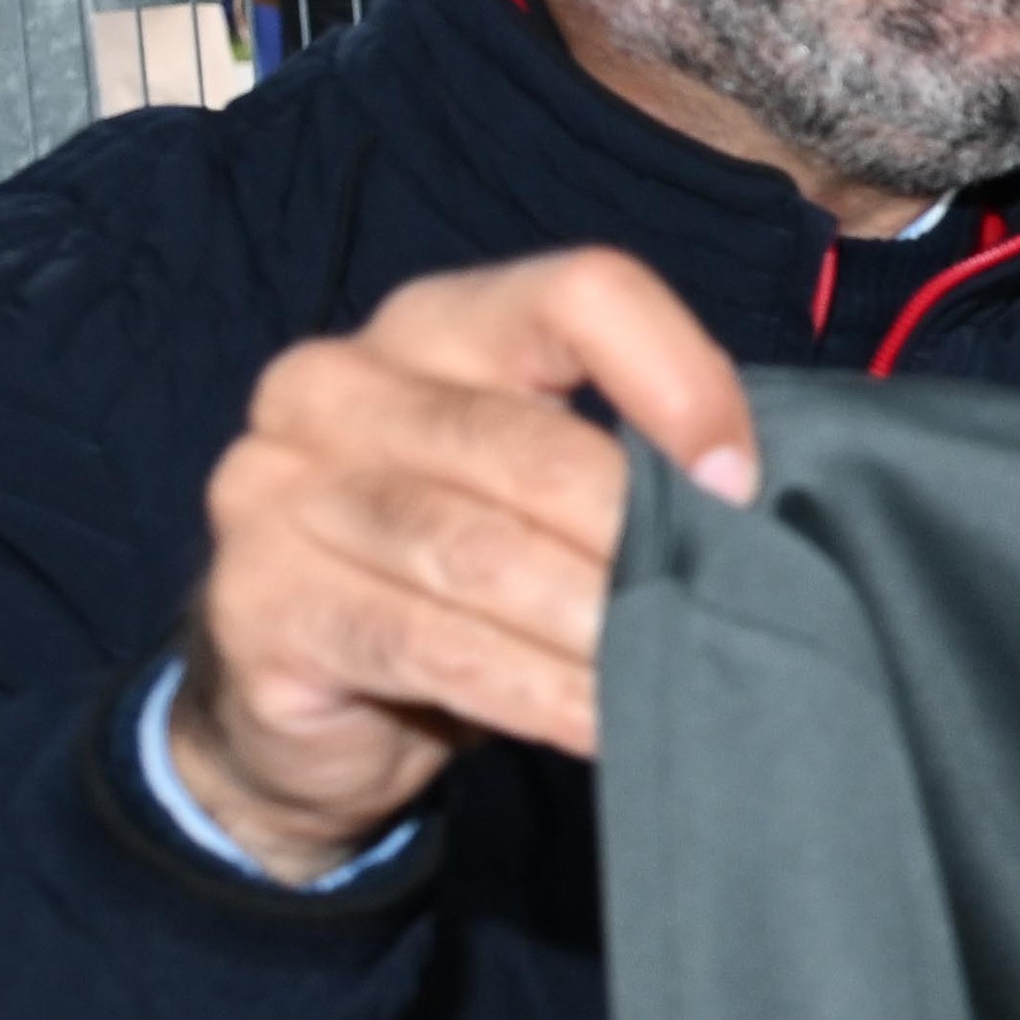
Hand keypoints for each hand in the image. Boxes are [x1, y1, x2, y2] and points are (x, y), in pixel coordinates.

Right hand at [170, 251, 764, 871]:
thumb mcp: (539, 494)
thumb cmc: (461, 581)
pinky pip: (431, 644)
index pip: (576, 294)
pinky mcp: (262, 602)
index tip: (742, 484)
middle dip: (644, 541)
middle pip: (534, 447)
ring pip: (483, 554)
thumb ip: (621, 460)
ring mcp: (277, 489)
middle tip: (731, 608)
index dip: (679, 381)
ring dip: (601, 626)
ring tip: (681, 673)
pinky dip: (539, 691)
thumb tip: (758, 497)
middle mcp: (337, 383)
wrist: (307, 714)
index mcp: (432, 322)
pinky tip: (603, 725)